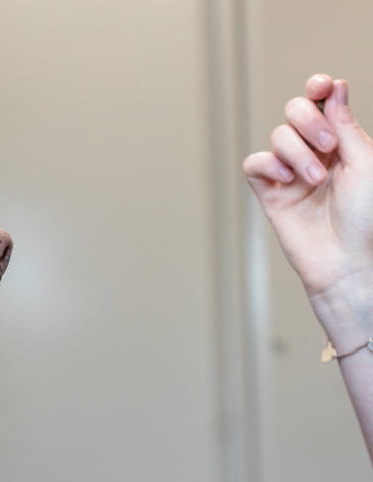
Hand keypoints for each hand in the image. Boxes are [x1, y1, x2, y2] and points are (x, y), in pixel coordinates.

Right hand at [244, 75, 372, 308]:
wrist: (346, 259)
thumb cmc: (365, 216)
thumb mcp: (364, 162)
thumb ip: (345, 125)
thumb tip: (333, 88)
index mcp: (342, 141)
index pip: (323, 102)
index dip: (318, 88)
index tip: (322, 87)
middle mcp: (314, 153)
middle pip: (295, 111)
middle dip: (308, 121)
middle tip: (327, 148)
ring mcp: (289, 173)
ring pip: (277, 137)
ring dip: (297, 154)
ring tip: (315, 181)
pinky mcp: (270, 194)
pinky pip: (255, 164)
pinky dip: (269, 165)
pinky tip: (287, 182)